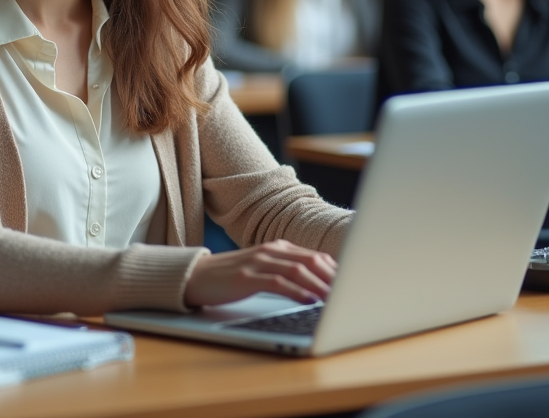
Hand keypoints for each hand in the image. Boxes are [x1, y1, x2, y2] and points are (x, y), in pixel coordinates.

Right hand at [184, 240, 336, 307]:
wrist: (196, 276)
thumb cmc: (231, 276)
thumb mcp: (262, 269)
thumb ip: (287, 272)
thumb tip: (318, 287)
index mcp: (278, 248)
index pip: (315, 257)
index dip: (336, 271)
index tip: (353, 286)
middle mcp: (271, 251)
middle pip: (311, 261)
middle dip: (333, 278)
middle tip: (351, 294)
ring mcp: (258, 262)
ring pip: (298, 271)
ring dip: (320, 286)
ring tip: (336, 299)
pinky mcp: (246, 277)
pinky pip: (278, 282)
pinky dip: (297, 292)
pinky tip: (309, 301)